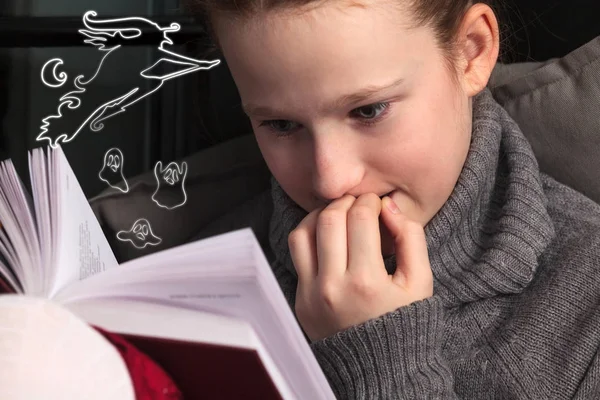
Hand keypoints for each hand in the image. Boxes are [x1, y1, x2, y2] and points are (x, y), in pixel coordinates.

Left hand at [288, 193, 432, 340]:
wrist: (379, 367)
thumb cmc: (404, 321)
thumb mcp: (421, 283)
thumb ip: (410, 238)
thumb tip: (388, 205)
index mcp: (366, 282)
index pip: (359, 218)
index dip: (369, 201)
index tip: (376, 202)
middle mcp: (333, 287)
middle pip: (330, 220)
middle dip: (346, 202)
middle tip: (358, 203)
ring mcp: (311, 294)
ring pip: (303, 233)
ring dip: (321, 215)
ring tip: (339, 214)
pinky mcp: (300, 299)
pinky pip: (296, 254)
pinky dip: (309, 235)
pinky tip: (325, 233)